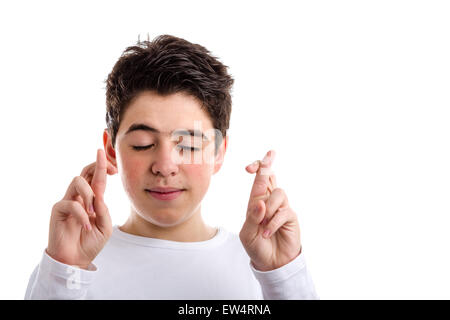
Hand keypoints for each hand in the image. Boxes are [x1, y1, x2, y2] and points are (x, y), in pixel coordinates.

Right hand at [46, 149, 115, 268]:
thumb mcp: (105, 227)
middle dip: (96, 165)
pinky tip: (86, 227)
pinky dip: (82, 215)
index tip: (115, 168)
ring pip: (77, 181)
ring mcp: (68, 202)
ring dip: (89, 193)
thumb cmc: (90, 243)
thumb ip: (104, 210)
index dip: (104, 168)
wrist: (76, 260)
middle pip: (84, 171)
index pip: (96, 178)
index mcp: (91, 199)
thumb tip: (99, 196)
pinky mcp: (58, 210)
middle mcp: (79, 197)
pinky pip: (71, 204)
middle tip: (110, 169)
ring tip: (93, 212)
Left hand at [239, 150, 301, 270]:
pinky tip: (267, 233)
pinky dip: (273, 222)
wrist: (272, 263)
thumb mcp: (248, 233)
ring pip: (278, 193)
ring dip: (268, 209)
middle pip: (271, 176)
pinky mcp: (290, 216)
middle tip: (271, 153)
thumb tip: (260, 203)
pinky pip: (283, 212)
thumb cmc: (257, 246)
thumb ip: (252, 217)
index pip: (258, 180)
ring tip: (263, 226)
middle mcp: (269, 201)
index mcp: (256, 201)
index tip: (250, 166)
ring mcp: (281, 207)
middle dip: (268, 164)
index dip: (257, 168)